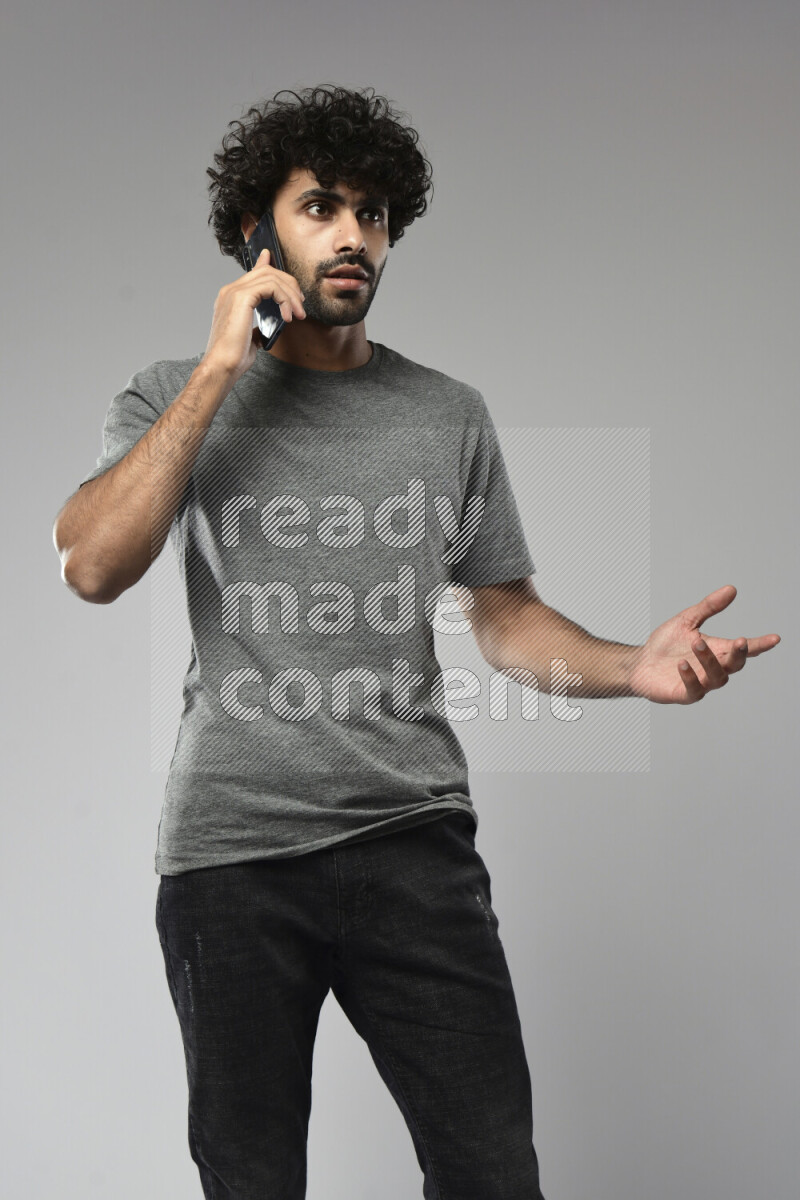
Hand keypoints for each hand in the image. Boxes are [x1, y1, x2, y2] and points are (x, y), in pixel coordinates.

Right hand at [202, 249, 306, 382]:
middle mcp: (231, 290)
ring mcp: (235, 292)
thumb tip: (267, 328)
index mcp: (231, 297)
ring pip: (271, 277)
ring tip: (298, 313)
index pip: (256, 273)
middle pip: (267, 271)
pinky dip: (284, 299)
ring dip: (291, 294)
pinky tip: (288, 316)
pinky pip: (271, 287)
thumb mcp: (249, 338)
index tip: (294, 287)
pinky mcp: (242, 297)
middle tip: (300, 304)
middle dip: (289, 284)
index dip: (276, 271)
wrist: (222, 366)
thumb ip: (258, 327)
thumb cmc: (233, 357)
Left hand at [628, 584, 779, 703]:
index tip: (775, 638)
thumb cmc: (665, 644)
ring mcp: (700, 683)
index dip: (760, 645)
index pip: (743, 649)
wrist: (639, 663)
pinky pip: (694, 690)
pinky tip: (682, 664)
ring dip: (709, 660)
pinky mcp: (684, 694)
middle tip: (739, 640)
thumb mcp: (687, 620)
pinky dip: (690, 677)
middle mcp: (712, 668)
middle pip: (735, 665)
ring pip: (716, 677)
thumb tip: (731, 589)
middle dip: (739, 654)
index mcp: (717, 650)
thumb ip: (709, 607)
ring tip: (696, 644)